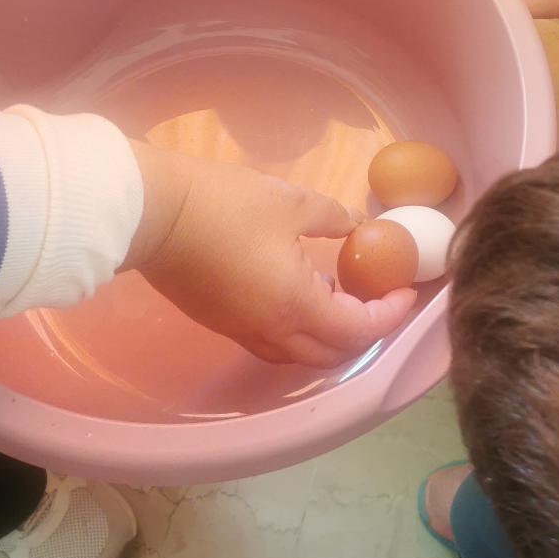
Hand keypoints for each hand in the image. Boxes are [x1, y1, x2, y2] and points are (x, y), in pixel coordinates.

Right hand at [126, 143, 415, 366]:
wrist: (153, 213)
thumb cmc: (226, 204)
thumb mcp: (293, 202)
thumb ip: (336, 219)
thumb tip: (361, 227)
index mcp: (294, 305)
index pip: (357, 330)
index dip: (388, 315)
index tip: (405, 291)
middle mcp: (270, 330)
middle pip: (331, 354)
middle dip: (364, 333)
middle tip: (379, 298)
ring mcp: (241, 331)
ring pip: (299, 355)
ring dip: (329, 336)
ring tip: (341, 294)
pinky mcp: (220, 323)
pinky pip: (272, 343)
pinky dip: (298, 331)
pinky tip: (300, 294)